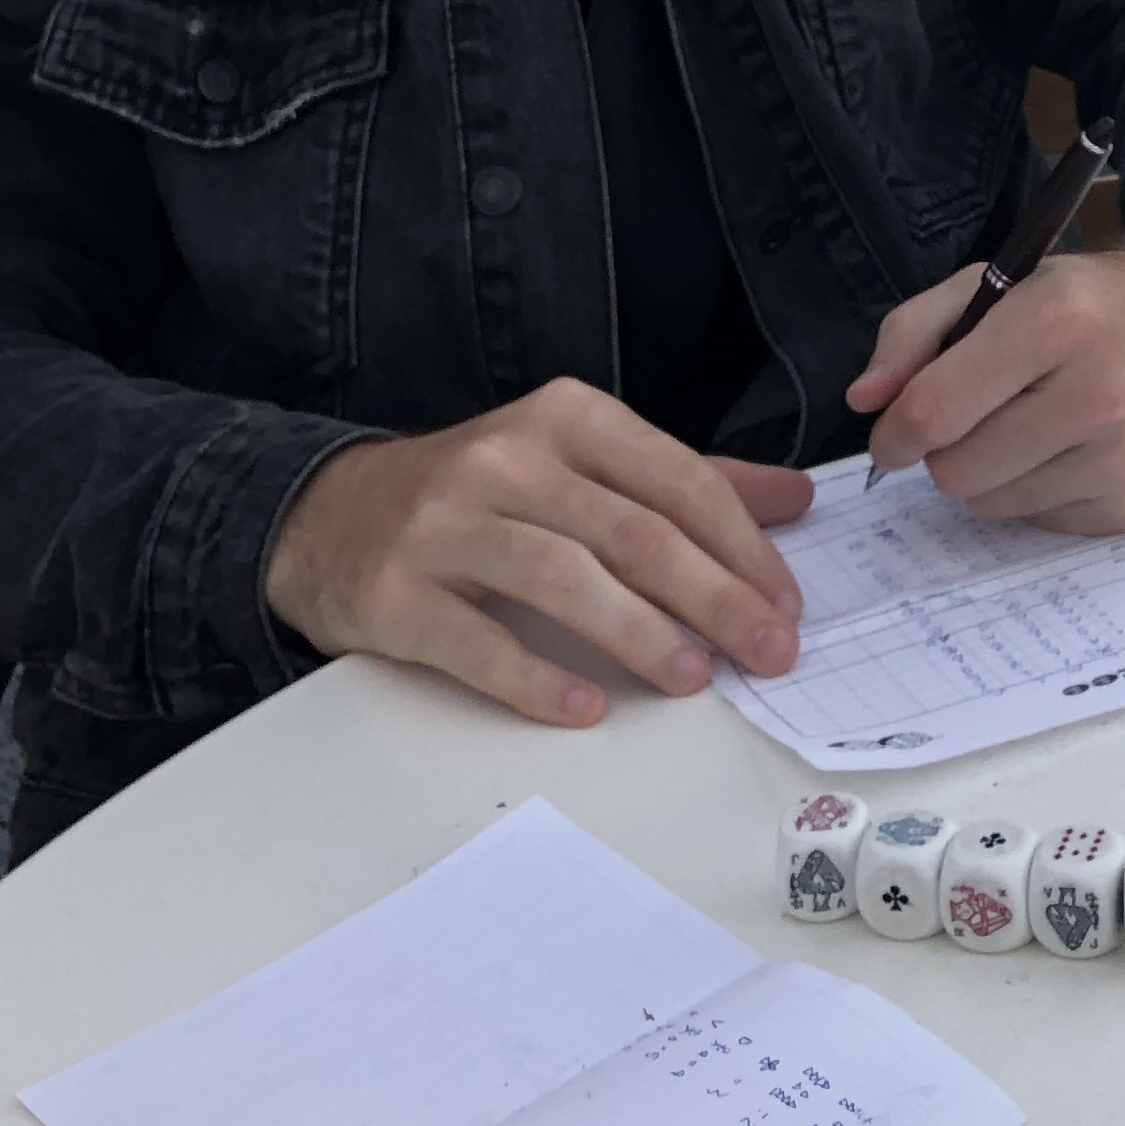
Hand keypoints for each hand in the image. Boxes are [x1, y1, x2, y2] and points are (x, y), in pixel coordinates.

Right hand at [264, 375, 814, 727]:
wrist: (329, 516)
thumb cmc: (480, 493)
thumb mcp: (580, 461)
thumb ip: (686, 479)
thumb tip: (795, 500)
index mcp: (566, 417)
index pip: (677, 478)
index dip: (742, 545)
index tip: (787, 603)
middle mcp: (507, 459)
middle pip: (632, 531)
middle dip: (715, 597)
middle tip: (768, 651)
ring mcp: (446, 525)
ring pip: (562, 577)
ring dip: (638, 633)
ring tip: (693, 678)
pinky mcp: (396, 594)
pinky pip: (477, 642)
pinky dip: (536, 678)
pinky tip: (585, 708)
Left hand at [846, 234, 1124, 529]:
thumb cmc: (1097, 301)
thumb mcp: (1004, 281)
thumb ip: (917, 330)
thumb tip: (866, 401)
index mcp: (1057, 319)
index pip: (936, 410)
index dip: (894, 431)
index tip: (892, 433)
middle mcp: (1101, 392)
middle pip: (956, 472)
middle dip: (946, 450)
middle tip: (974, 417)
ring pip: (993, 506)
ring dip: (991, 474)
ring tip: (1027, 425)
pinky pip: (1041, 524)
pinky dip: (1038, 493)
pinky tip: (1069, 448)